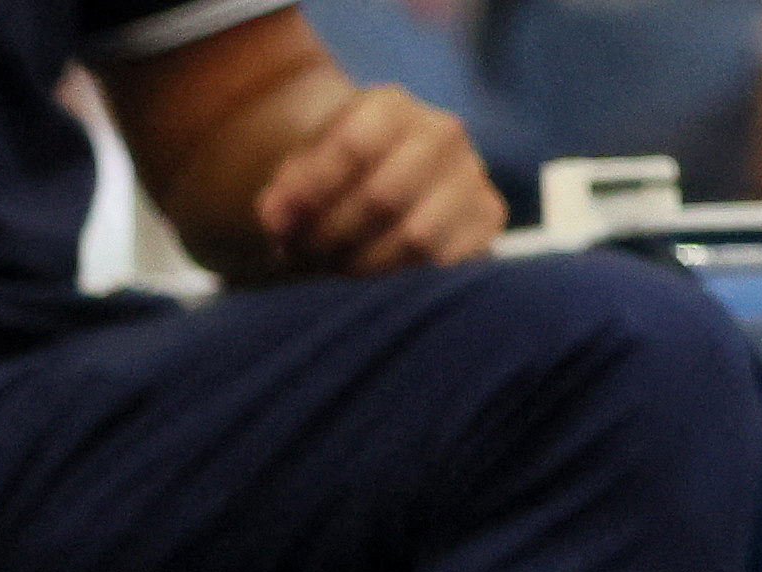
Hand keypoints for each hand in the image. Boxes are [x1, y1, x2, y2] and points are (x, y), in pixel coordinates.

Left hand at [252, 80, 501, 275]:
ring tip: (332, 262)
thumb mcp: (295, 178)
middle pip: (382, 197)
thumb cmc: (329, 182)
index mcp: (388, 107)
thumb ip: (282, 195)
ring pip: (415, 234)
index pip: (353, 145)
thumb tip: (274, 216)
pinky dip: (398, 274)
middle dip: (330, 237)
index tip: (277, 221)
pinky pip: (445, 259)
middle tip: (302, 252)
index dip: (309, 193)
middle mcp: (440, 132)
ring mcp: (471, 172)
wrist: (376, 184)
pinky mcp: (487, 217)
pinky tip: (373, 267)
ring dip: (361, 262)